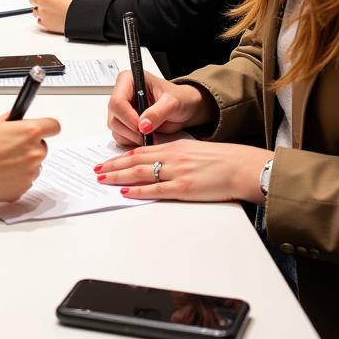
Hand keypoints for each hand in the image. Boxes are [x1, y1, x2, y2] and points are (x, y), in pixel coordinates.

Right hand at [0, 115, 60, 202]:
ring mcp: (30, 173)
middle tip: (11, 146)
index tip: (42, 127)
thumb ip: (10, 120)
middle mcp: (34, 153)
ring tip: (1, 161)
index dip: (47, 126)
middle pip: (43, 146)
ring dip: (24, 162)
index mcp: (30, 132)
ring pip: (34, 165)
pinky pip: (25, 180)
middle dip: (30, 145)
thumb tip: (16, 119)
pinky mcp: (22, 189)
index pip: (54, 126)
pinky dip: (16, 177)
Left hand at [29, 0, 72, 32]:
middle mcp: (43, 0)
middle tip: (42, 1)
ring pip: (34, 10)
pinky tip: (50, 17)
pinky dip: (43, 19)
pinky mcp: (44, 22)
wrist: (78, 17)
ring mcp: (42, 11)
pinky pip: (39, 20)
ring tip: (49, 10)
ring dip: (39, 10)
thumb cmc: (74, 5)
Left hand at [94, 140, 272, 204]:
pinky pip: (155, 189)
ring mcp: (176, 172)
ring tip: (103, 179)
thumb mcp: (194, 150)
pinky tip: (126, 192)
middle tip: (97, 170)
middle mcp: (172, 157)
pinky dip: (138, 190)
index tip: (108, 160)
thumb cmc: (222, 160)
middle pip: (135, 160)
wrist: (241, 166)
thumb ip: (176, 155)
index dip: (121, 156)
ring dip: (119, 176)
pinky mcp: (184, 187)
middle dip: (113, 165)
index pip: (141, 150)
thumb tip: (161, 161)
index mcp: (174, 147)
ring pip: (140, 173)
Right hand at [107, 71, 214, 146]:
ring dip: (132, 136)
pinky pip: (120, 136)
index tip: (142, 126)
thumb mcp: (172, 102)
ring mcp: (123, 109)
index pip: (117, 100)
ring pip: (115, 128)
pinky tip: (146, 136)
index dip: (127, 116)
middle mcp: (123, 93)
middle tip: (148, 133)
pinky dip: (132, 141)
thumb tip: (143, 125)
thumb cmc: (180, 98)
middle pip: (114, 116)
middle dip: (130, 129)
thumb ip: (157, 112)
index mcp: (129, 80)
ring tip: (150, 134)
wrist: (186, 108)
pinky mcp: (125, 122)